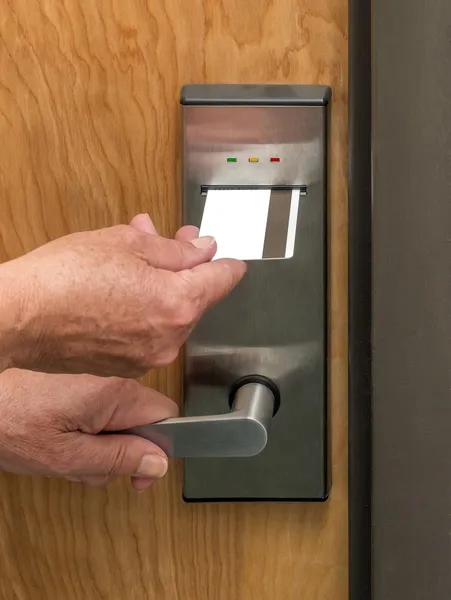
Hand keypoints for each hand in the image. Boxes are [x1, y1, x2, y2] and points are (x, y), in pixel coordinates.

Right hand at [0, 214, 246, 376]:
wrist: (19, 316)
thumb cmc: (65, 277)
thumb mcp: (126, 244)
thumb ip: (175, 250)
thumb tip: (203, 250)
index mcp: (177, 304)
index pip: (222, 280)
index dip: (226, 263)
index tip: (229, 258)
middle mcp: (169, 338)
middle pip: (194, 298)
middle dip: (186, 268)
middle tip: (173, 241)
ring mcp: (147, 357)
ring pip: (169, 315)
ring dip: (162, 286)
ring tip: (135, 259)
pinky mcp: (126, 366)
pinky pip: (148, 333)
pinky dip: (144, 310)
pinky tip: (122, 288)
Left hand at [0, 368, 177, 490]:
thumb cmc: (15, 426)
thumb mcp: (71, 456)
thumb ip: (120, 458)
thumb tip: (160, 462)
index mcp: (117, 395)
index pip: (168, 418)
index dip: (159, 451)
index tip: (139, 475)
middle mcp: (112, 385)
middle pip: (144, 424)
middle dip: (123, 455)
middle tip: (92, 470)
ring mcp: (96, 387)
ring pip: (121, 426)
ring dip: (102, 451)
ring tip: (69, 460)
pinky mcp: (81, 391)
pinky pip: (100, 419)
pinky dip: (88, 440)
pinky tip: (63, 448)